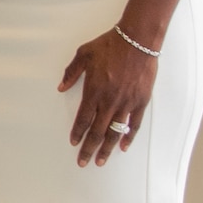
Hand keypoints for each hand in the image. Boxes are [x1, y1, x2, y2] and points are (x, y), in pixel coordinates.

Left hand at [57, 31, 157, 167]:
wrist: (137, 40)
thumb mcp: (84, 54)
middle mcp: (109, 101)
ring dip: (107, 148)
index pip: (83, 119)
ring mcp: (126, 103)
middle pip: (97, 131)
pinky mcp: (141, 101)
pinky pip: (134, 124)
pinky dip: (128, 137)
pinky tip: (123, 147)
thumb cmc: (110, 45)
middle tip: (83, 161)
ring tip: (101, 161)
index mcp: (94, 91)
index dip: (77, 133)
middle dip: (89, 149)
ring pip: (115, 132)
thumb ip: (71, 72)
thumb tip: (61, 86)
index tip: (74, 143)